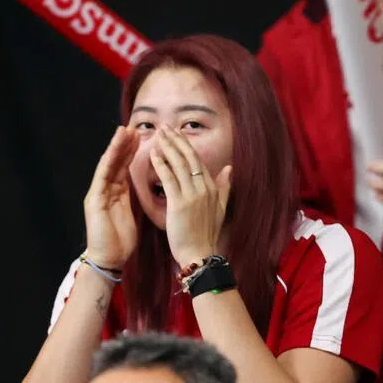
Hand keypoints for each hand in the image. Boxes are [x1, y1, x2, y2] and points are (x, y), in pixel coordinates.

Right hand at [83, 126, 139, 270]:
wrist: (109, 258)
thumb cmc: (122, 240)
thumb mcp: (134, 214)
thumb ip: (137, 198)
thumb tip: (152, 187)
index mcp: (117, 192)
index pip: (125, 166)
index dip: (133, 151)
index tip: (144, 136)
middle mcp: (106, 189)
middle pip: (116, 161)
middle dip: (125, 144)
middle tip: (135, 126)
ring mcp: (98, 193)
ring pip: (108, 165)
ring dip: (116, 147)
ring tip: (124, 131)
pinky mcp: (94, 200)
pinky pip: (102, 177)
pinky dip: (108, 163)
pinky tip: (113, 150)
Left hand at [150, 127, 232, 269]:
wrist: (200, 254)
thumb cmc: (206, 235)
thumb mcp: (220, 209)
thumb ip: (224, 187)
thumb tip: (229, 168)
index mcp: (212, 189)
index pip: (198, 161)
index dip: (186, 145)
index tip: (177, 134)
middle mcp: (204, 188)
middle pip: (189, 158)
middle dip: (176, 140)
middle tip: (164, 127)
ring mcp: (192, 195)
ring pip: (179, 164)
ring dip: (167, 147)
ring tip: (158, 135)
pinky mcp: (180, 203)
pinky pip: (169, 178)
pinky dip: (161, 164)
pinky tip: (153, 154)